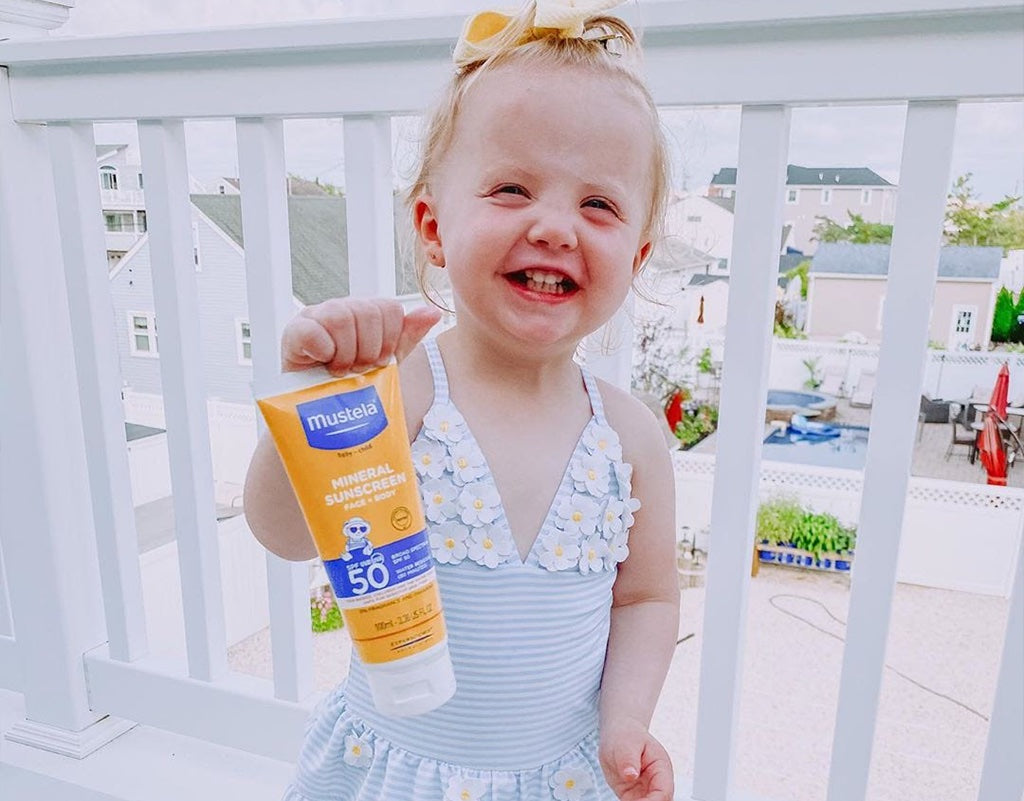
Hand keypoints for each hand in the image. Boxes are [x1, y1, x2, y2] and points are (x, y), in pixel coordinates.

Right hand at [281, 298, 440, 374]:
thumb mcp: (385, 362)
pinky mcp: (293, 331)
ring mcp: (315, 316)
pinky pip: (312, 329)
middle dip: (369, 349)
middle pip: (368, 311)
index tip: (379, 363)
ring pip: (341, 317)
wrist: (319, 413)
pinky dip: (322, 350)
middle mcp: (341, 308)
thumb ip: (408, 337)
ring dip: (346, 353)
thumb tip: (433, 312)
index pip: (390, 308)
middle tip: (359, 370)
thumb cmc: (353, 384)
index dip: (390, 340)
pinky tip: (322, 363)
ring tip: (340, 371)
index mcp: (365, 312)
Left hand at [599, 720, 673, 800]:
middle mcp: (656, 782)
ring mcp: (645, 790)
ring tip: (625, 799)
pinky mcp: (633, 796)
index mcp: (661, 767)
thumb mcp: (626, 743)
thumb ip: (628, 759)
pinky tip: (622, 800)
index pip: (663, 792)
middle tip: (629, 800)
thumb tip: (630, 775)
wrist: (619, 735)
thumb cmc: (626, 736)